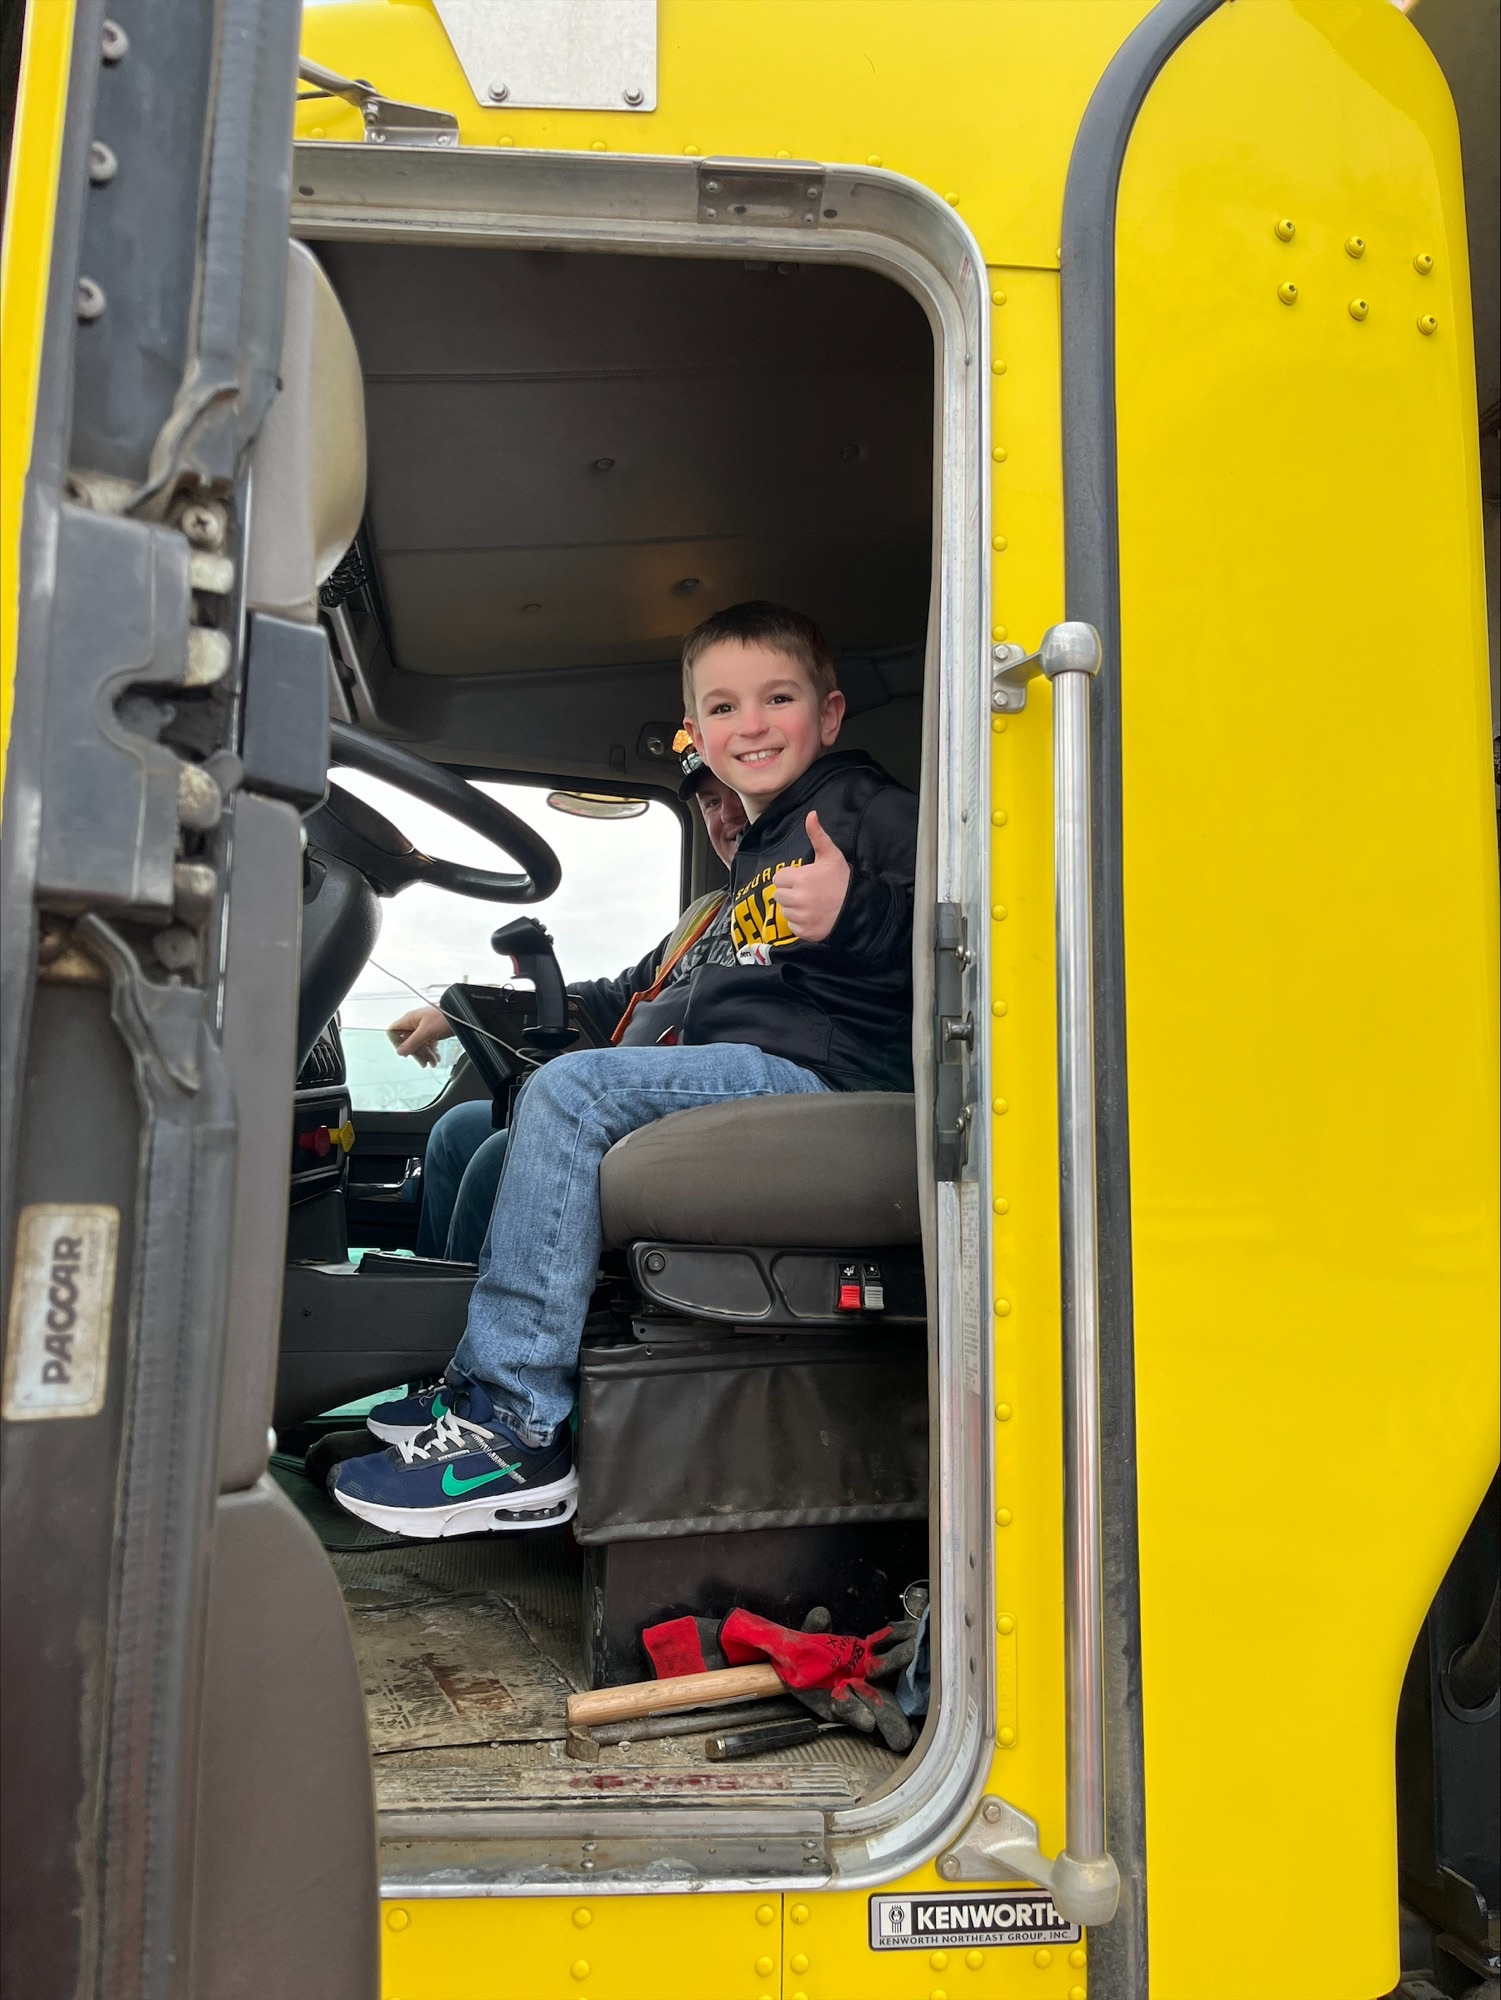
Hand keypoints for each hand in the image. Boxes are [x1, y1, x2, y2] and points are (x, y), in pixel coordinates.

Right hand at [386, 1005, 451, 1066]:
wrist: (463, 1015)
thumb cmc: (445, 1017)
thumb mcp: (427, 1032)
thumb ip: (412, 1042)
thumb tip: (400, 1052)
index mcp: (409, 1019)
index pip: (393, 1032)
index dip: (396, 1043)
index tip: (405, 1052)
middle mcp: (415, 1023)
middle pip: (407, 1042)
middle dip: (416, 1053)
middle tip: (424, 1063)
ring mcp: (423, 1027)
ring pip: (418, 1045)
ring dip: (425, 1055)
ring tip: (433, 1063)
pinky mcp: (432, 1032)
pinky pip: (427, 1044)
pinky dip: (431, 1052)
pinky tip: (436, 1059)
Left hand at [772, 811, 849, 944]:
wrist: (859, 907)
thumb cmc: (843, 880)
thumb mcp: (831, 855)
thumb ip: (817, 835)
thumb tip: (811, 814)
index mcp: (801, 879)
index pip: (778, 878)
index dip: (789, 878)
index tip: (802, 879)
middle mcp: (798, 899)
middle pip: (779, 895)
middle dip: (790, 892)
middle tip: (807, 892)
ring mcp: (801, 917)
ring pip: (784, 911)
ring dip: (794, 908)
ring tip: (811, 904)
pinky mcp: (804, 932)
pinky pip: (792, 926)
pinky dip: (800, 923)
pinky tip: (813, 916)